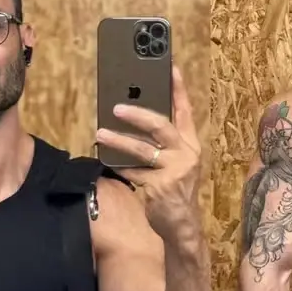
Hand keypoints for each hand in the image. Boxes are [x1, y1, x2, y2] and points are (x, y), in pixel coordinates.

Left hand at [95, 65, 201, 238]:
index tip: (171, 67)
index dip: (178, 89)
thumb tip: (135, 119)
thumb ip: (164, 143)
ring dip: (118, 141)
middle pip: (161, 126)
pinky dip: (120, 167)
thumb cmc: (176, 188)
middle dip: (137, 114)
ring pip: (142, 149)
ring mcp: (174, 171)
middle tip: (116, 108)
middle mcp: (186, 154)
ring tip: (100, 134)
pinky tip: (107, 161)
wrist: (182, 223)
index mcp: (191, 144)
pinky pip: (134, 172)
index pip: (185, 111)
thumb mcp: (177, 162)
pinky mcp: (159, 187)